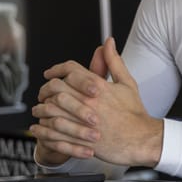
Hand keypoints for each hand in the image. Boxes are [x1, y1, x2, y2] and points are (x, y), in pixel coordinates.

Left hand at [30, 38, 162, 166]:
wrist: (141, 139)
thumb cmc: (134, 113)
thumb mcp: (127, 83)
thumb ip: (114, 61)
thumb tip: (108, 42)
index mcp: (98, 86)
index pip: (70, 69)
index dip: (56, 69)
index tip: (50, 73)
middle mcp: (88, 101)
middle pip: (56, 87)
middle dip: (46, 88)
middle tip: (43, 92)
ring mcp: (84, 120)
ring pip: (52, 108)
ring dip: (42, 107)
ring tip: (40, 109)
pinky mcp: (81, 138)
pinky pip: (54, 131)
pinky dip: (44, 127)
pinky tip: (41, 126)